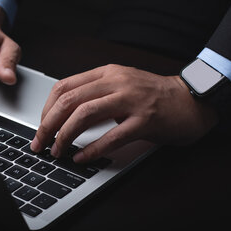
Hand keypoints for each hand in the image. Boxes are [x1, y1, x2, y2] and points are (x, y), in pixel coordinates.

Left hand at [30, 64, 218, 162]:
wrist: (191, 99)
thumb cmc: (155, 95)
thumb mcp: (121, 85)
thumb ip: (96, 93)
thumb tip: (63, 116)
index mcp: (107, 73)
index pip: (64, 86)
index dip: (46, 109)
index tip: (41, 125)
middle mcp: (117, 82)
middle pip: (69, 100)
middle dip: (48, 124)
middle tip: (40, 142)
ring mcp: (131, 100)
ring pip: (85, 114)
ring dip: (65, 136)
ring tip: (58, 151)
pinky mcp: (145, 120)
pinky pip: (112, 136)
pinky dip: (92, 149)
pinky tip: (82, 157)